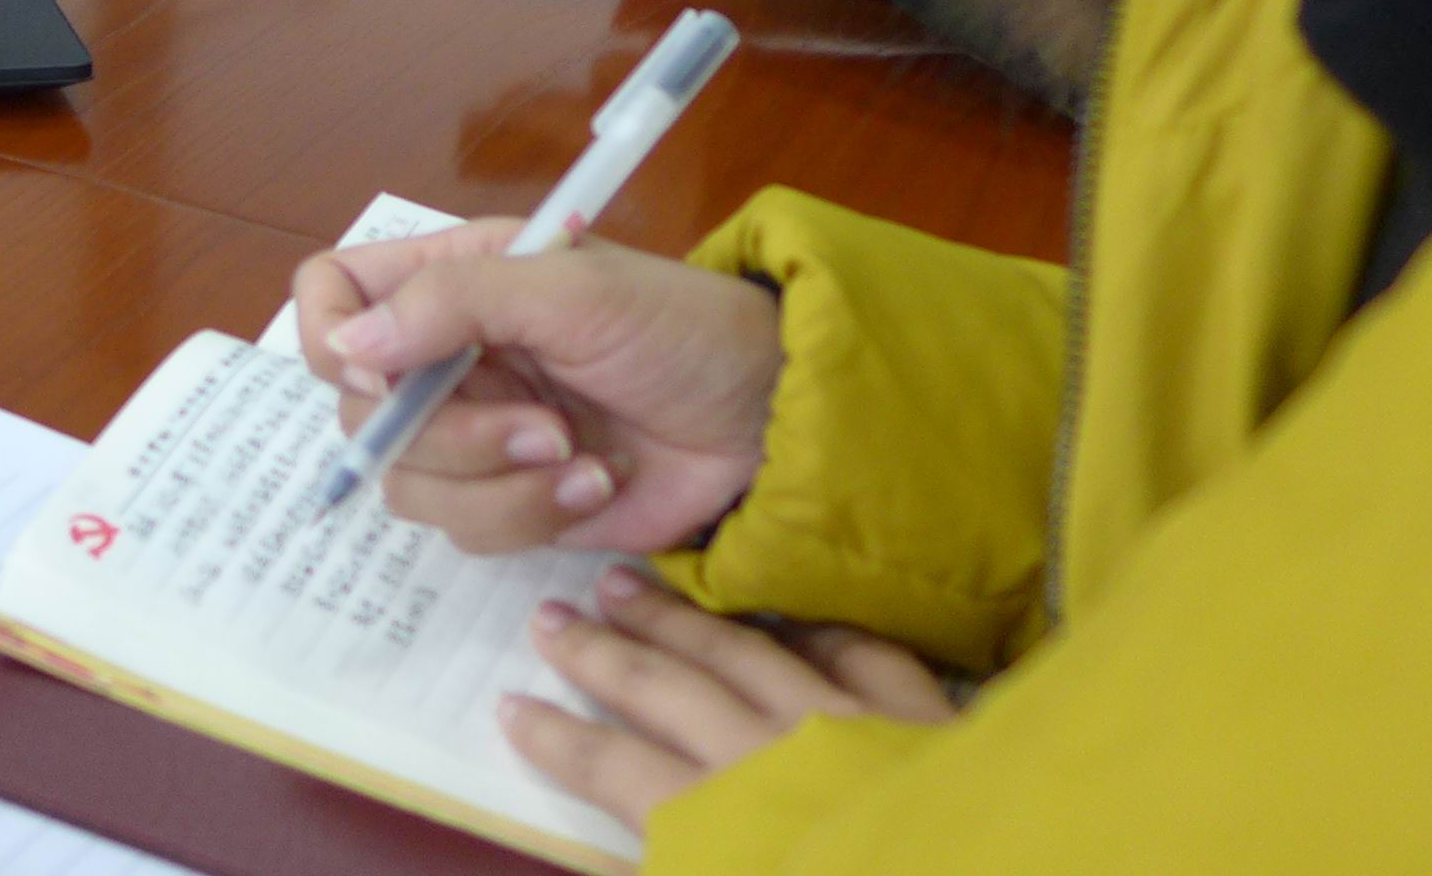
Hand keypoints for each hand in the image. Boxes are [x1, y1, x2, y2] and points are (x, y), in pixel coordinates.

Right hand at [290, 219, 782, 555]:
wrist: (766, 419)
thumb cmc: (677, 329)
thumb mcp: (571, 290)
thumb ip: (454, 303)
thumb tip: (348, 344)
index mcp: (450, 280)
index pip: (329, 295)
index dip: (332, 336)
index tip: (384, 369)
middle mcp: (446, 356)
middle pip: (360, 412)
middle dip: (451, 433)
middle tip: (542, 422)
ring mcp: (474, 434)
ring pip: (409, 485)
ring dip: (498, 481)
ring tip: (578, 455)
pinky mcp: (509, 501)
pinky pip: (467, 530)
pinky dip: (530, 513)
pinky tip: (594, 485)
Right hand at [504, 568, 952, 825]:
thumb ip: (696, 858)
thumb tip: (651, 844)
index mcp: (720, 823)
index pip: (613, 767)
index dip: (556, 737)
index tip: (512, 704)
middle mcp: (769, 757)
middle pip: (664, 689)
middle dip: (599, 651)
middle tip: (550, 615)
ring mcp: (847, 725)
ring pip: (743, 650)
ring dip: (678, 617)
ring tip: (628, 583)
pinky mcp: (918, 717)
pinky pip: (858, 651)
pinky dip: (818, 628)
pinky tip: (793, 613)